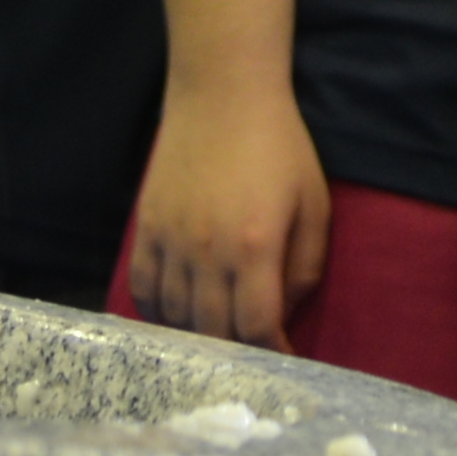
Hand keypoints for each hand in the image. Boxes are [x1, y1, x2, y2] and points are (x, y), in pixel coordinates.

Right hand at [127, 80, 330, 353]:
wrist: (222, 95)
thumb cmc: (279, 147)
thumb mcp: (313, 204)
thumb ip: (305, 267)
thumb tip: (283, 313)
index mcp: (255, 247)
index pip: (257, 326)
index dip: (273, 352)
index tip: (284, 360)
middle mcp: (208, 251)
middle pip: (214, 331)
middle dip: (238, 353)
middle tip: (252, 357)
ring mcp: (171, 241)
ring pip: (176, 317)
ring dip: (198, 338)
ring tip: (218, 340)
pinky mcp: (146, 228)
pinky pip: (143, 289)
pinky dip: (158, 314)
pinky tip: (177, 319)